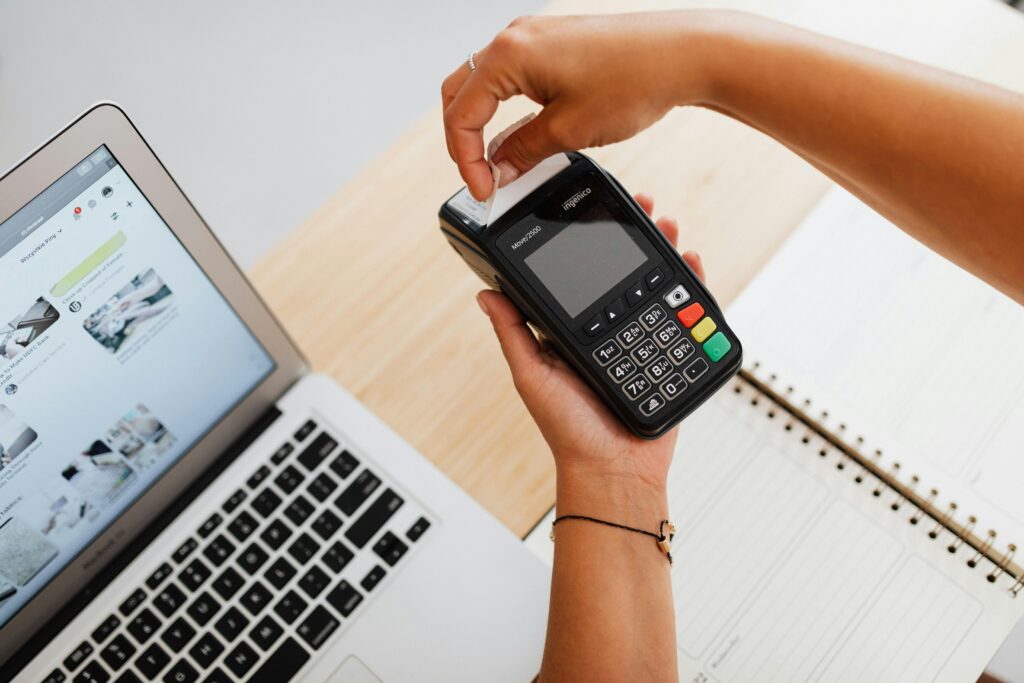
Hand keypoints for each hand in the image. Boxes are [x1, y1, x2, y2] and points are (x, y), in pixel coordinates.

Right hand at [442, 12, 723, 198]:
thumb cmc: (635, 79)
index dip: (466, 161)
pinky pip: (511, 78)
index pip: (461, 114)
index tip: (485, 191)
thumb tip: (499, 170)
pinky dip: (506, 110)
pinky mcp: (553, 45)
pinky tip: (522, 136)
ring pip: (482, 85)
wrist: (683, 54)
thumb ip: (523, 151)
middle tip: (480, 178)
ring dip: (484, 124)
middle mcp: (515, 38)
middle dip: (464, 141)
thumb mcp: (569, 130)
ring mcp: (533, 38)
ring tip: (501, 163)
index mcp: (509, 54)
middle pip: (460, 94)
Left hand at [476, 194, 704, 518]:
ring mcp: (643, 339)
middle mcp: (610, 329)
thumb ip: (515, 334)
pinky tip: (691, 264)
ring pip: (659, 286)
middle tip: (645, 208)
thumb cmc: (568, 431)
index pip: (586, 276)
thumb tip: (485, 294)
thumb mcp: (531, 376)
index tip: (596, 215)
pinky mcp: (672, 355)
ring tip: (669, 226)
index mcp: (576, 330)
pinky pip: (685, 316)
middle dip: (637, 237)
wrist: (614, 471)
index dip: (593, 243)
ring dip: (667, 252)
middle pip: (627, 273)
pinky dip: (692, 288)